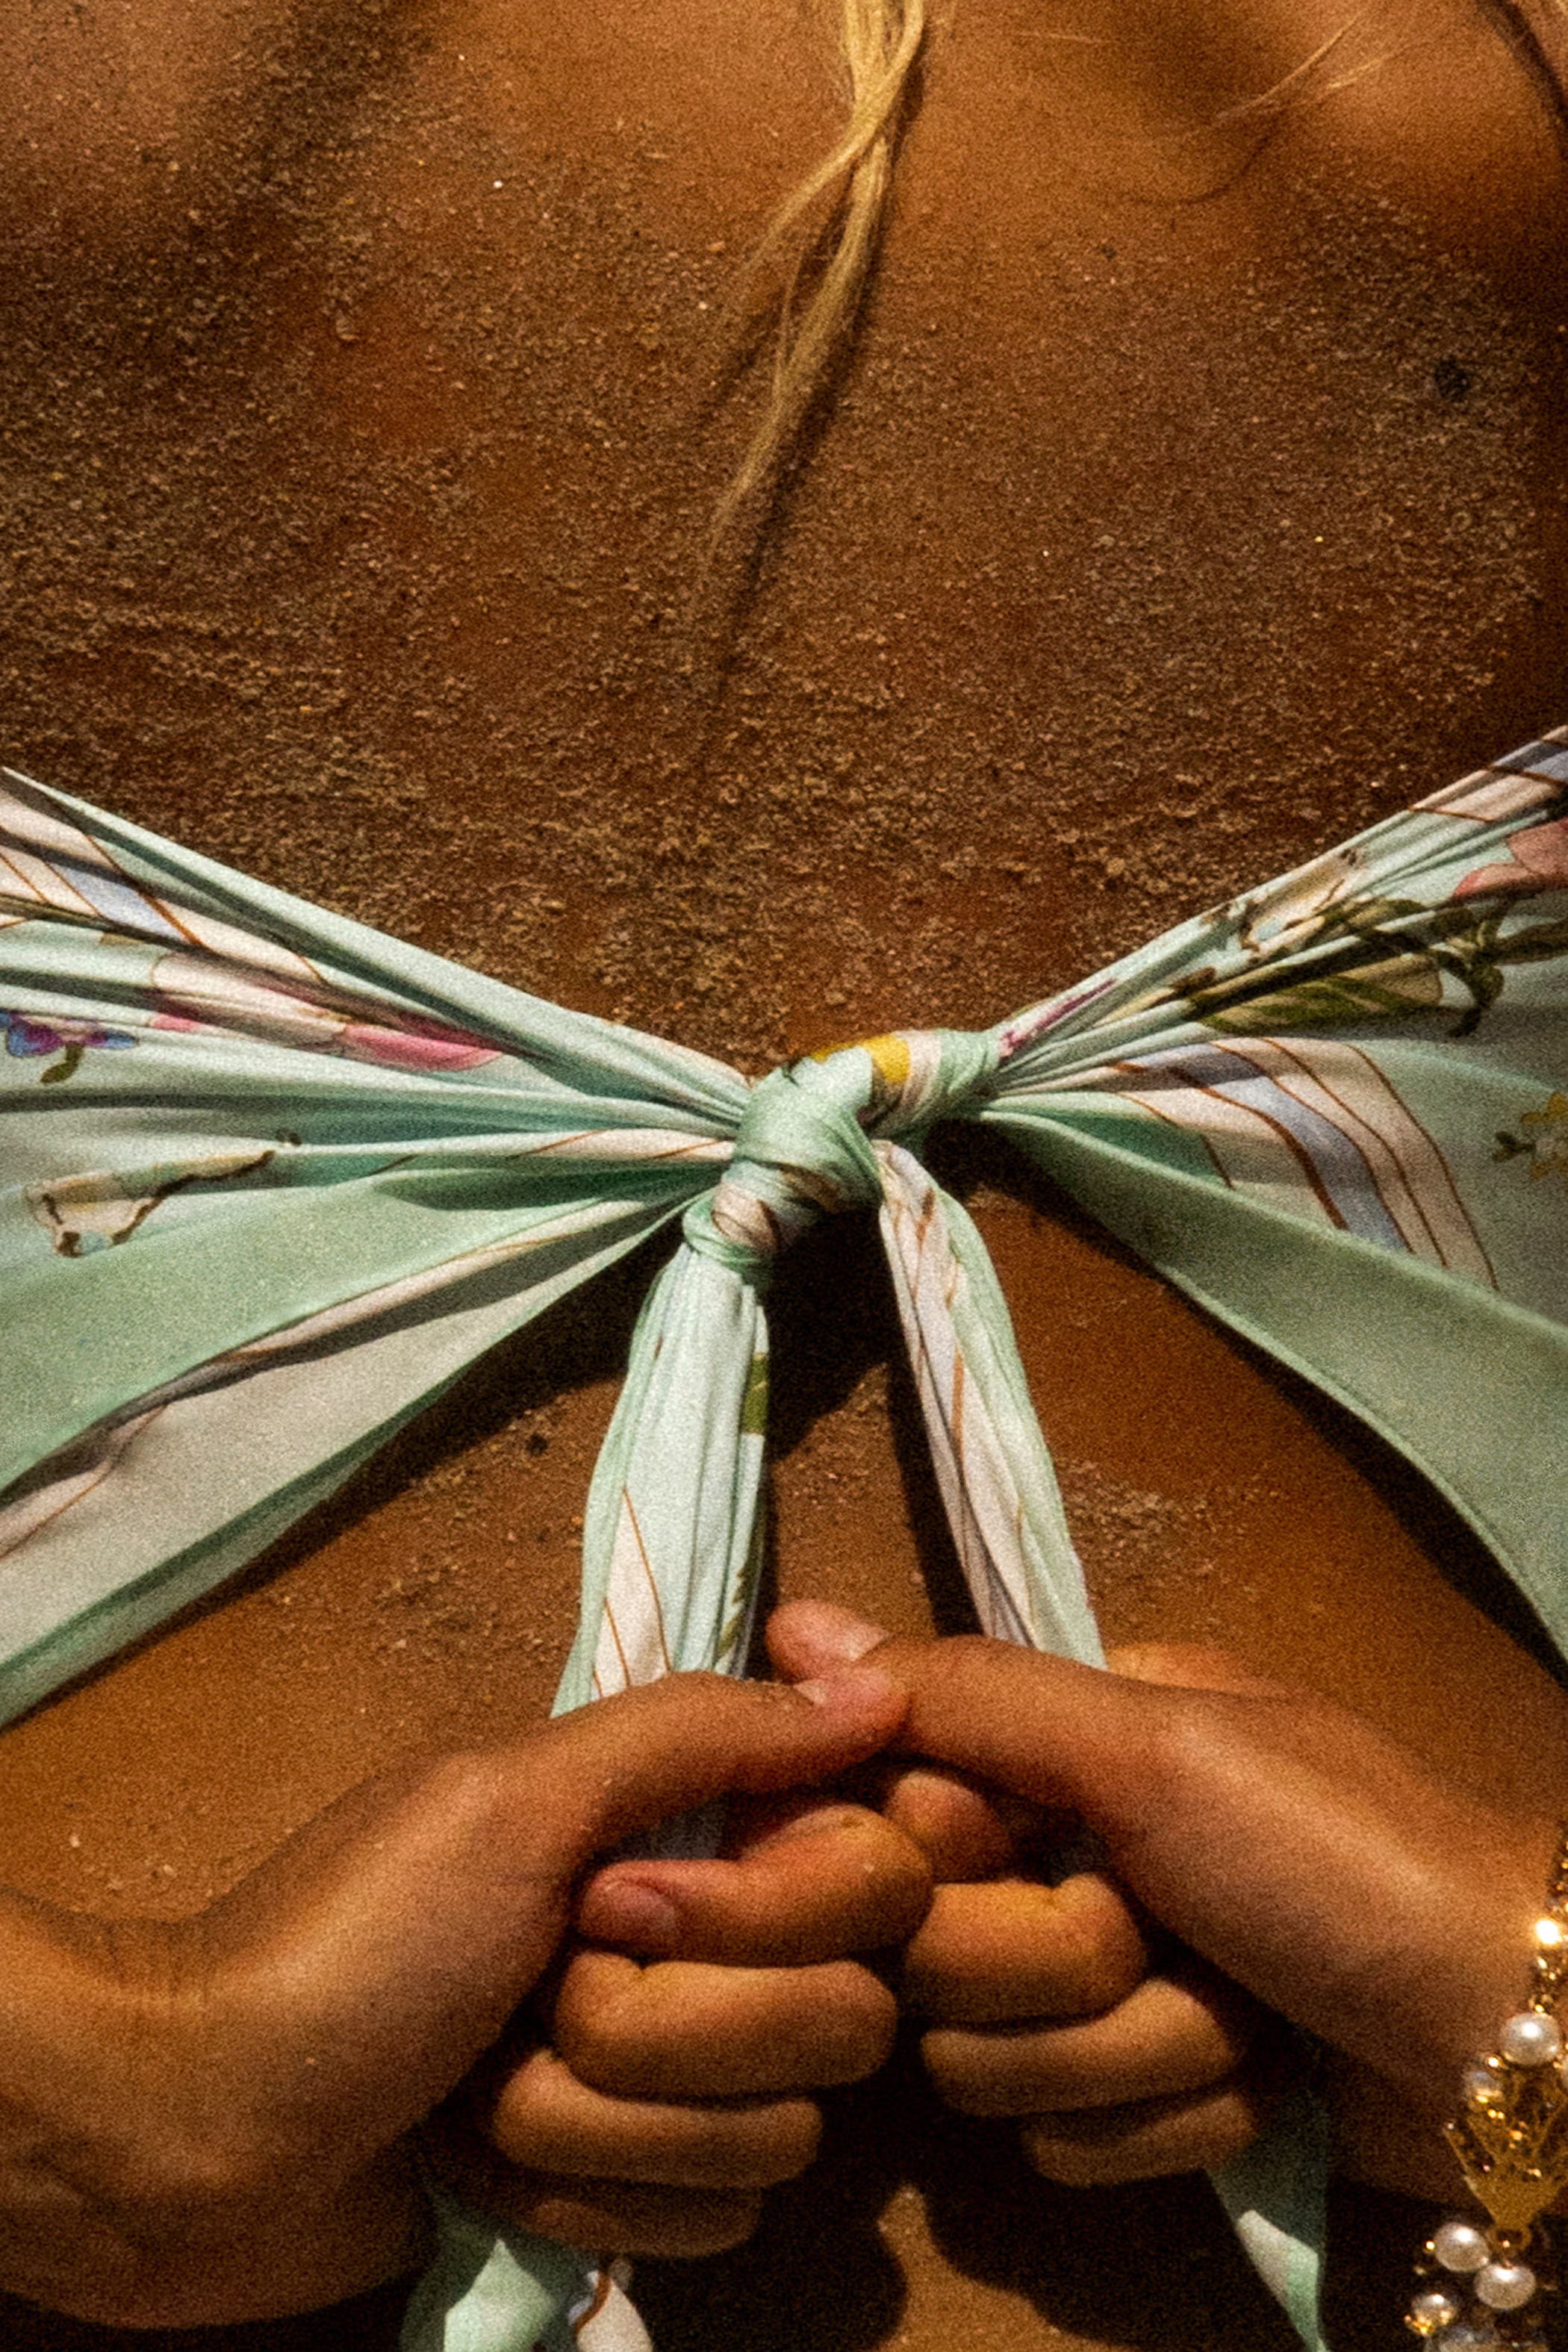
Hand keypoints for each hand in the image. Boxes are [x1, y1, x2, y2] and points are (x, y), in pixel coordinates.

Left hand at [0, 1665, 902, 2327]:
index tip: (615, 1901)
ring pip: (771, 2139)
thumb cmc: (351, 1943)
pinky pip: (705, 2226)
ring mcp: (671, 2077)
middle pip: (835, 2024)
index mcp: (686, 1831)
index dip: (768, 1913)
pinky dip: (578, 2196)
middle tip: (534, 1996)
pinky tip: (480, 2163)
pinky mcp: (633, 2190)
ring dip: (601, 2125)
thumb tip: (881, 1690)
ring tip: (485, 2089)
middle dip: (665, 2032)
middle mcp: (706, 1946)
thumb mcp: (512, 1802)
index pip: (871, 1877)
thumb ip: (698, 1735)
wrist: (201, 2130)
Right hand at [767, 1601, 1555, 2199]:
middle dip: (1055, 1964)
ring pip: (987, 2062)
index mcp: (1068, 1742)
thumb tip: (791, 1625)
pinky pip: (1063, 2144)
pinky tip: (1257, 2085)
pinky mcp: (1145, 2099)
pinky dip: (1170, 2118)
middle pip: (930, 1950)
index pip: (889, 1804)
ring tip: (1240, 2014)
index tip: (1010, 1841)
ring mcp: (1110, 1985)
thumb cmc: (1336, 1855)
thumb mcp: (1153, 1743)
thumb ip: (968, 1695)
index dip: (939, 1848)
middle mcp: (1072, 1855)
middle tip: (1162, 1929)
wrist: (1510, 2038)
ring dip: (1131, 2050)